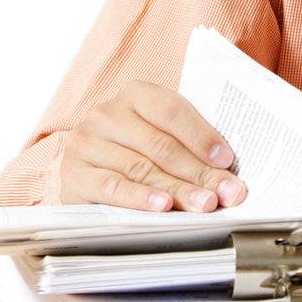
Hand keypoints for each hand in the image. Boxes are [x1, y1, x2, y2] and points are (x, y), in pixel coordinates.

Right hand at [57, 80, 247, 211]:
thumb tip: (226, 173)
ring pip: (141, 168)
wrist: (82, 169)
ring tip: (203, 204)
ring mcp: (87, 143)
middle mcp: (107, 113)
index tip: (227, 161)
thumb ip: (188, 147)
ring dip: (177, 189)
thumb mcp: (158, 137)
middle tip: (226, 193)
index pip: (171, 110)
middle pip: (160, 144)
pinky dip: (140, 197)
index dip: (201, 135)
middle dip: (198, 172)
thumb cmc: (132, 152)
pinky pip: (112, 186)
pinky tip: (161, 206)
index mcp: (135, 95)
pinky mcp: (75, 174)